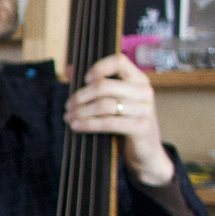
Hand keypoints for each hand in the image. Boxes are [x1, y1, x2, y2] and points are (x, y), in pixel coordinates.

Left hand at [65, 53, 172, 186]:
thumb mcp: (114, 103)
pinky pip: (109, 122)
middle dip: (81, 96)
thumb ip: (95, 86)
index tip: (84, 80)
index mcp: (139, 80)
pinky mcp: (141, 127)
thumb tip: (69, 69)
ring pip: (104, 104)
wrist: (146, 154)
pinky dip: (88, 124)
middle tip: (68, 106)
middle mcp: (144, 91)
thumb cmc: (126, 126)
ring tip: (69, 117)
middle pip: (105, 85)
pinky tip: (76, 126)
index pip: (118, 61)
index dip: (98, 68)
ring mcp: (145, 109)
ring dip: (81, 111)